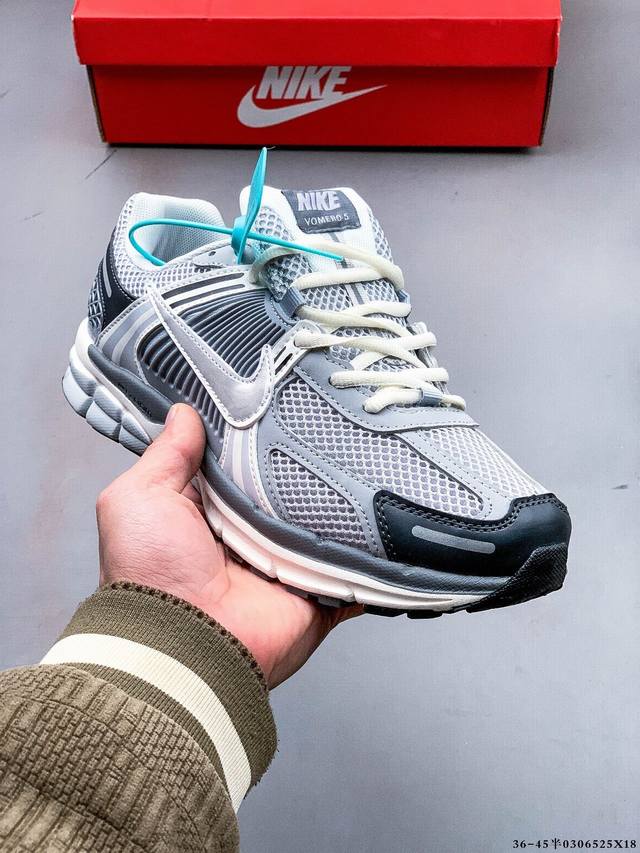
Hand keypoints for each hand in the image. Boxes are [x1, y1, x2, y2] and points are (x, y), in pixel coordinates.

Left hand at [96, 404, 361, 686]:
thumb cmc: (151, 573)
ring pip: (327, 519)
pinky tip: (396, 521)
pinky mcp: (319, 590)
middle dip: (308, 460)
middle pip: (289, 486)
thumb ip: (166, 455)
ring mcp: (288, 562)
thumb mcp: (138, 499)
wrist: (186, 644)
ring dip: (346, 499)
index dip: (257, 433)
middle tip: (337, 418)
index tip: (282, 394)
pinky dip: (375, 550)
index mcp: (211, 510)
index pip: (242, 460)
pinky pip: (356, 565)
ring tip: (374, 454)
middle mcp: (251, 533)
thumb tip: (183, 412)